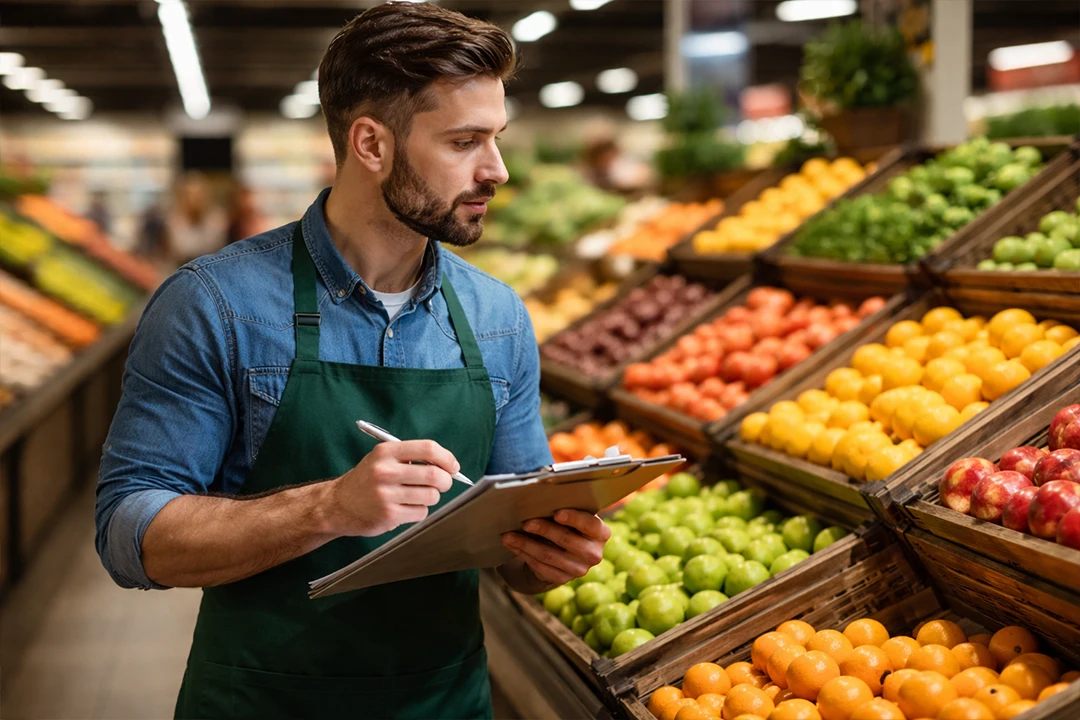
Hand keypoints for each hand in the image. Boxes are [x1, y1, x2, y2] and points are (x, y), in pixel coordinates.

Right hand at [327, 440, 458, 536]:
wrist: (336, 504)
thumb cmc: (367, 480)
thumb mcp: (382, 459)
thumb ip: (412, 458)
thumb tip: (449, 466)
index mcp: (387, 452)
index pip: (428, 449)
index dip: (447, 458)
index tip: (453, 467)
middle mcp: (386, 471)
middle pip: (435, 475)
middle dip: (446, 481)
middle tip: (443, 484)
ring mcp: (386, 494)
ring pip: (431, 496)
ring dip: (431, 498)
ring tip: (417, 496)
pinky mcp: (388, 515)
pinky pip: (421, 513)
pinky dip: (419, 511)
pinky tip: (405, 508)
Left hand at [501, 509, 610, 585]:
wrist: (562, 551)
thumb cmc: (567, 524)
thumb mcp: (571, 515)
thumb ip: (563, 509)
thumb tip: (538, 501)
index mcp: (601, 533)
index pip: (590, 524)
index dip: (574, 518)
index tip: (557, 513)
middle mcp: (594, 554)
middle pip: (566, 540)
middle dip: (544, 530)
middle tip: (525, 522)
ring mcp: (579, 569)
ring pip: (548, 555)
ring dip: (526, 544)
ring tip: (508, 535)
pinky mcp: (562, 579)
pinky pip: (540, 566)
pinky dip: (523, 554)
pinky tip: (512, 545)